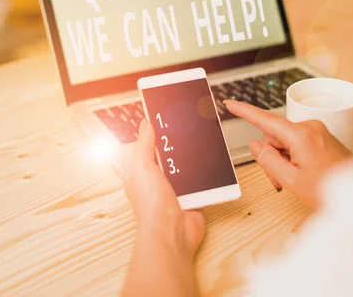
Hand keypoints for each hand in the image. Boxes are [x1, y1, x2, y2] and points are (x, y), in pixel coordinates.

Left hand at [124, 119, 204, 257]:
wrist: (173, 232)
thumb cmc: (151, 205)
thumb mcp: (142, 167)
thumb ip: (144, 145)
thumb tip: (145, 124)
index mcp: (142, 174)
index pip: (149, 149)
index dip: (157, 135)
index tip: (168, 120)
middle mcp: (159, 182)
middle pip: (171, 157)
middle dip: (179, 147)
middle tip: (189, 130)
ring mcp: (176, 191)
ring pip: (187, 168)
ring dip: (193, 161)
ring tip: (202, 144)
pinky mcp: (193, 198)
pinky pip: (202, 182)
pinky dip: (206, 176)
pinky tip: (210, 165)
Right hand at [224, 100, 352, 208]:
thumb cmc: (330, 190)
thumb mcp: (291, 180)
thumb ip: (268, 160)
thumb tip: (256, 144)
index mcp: (301, 135)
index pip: (265, 120)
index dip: (245, 112)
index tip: (230, 103)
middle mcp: (310, 127)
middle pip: (274, 136)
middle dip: (272, 157)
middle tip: (280, 180)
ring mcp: (318, 131)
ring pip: (285, 141)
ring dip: (283, 160)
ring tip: (296, 179)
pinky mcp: (322, 137)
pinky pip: (298, 143)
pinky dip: (294, 157)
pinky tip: (303, 173)